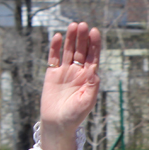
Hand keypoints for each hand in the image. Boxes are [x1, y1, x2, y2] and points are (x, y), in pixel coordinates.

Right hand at [40, 22, 100, 149]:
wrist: (58, 124)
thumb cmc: (75, 116)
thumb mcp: (86, 102)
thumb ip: (92, 87)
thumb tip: (96, 72)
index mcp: (89, 79)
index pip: (93, 58)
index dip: (94, 45)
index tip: (95, 32)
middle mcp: (78, 73)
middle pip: (81, 51)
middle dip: (83, 39)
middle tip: (83, 25)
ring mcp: (65, 72)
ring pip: (69, 51)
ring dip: (72, 39)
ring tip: (73, 25)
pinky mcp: (52, 74)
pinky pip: (54, 57)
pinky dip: (56, 47)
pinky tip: (59, 37)